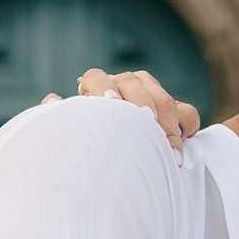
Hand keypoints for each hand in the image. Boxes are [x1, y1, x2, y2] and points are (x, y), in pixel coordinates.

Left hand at [71, 65, 200, 150]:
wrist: (109, 160)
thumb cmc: (85, 145)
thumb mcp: (72, 132)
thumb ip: (61, 116)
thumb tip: (52, 100)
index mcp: (96, 87)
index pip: (97, 78)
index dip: (104, 89)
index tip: (110, 105)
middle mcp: (124, 86)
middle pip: (136, 83)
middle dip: (143, 104)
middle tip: (147, 123)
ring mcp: (151, 97)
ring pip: (164, 98)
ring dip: (168, 121)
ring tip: (169, 150)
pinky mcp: (173, 113)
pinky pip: (186, 112)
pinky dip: (186, 125)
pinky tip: (183, 143)